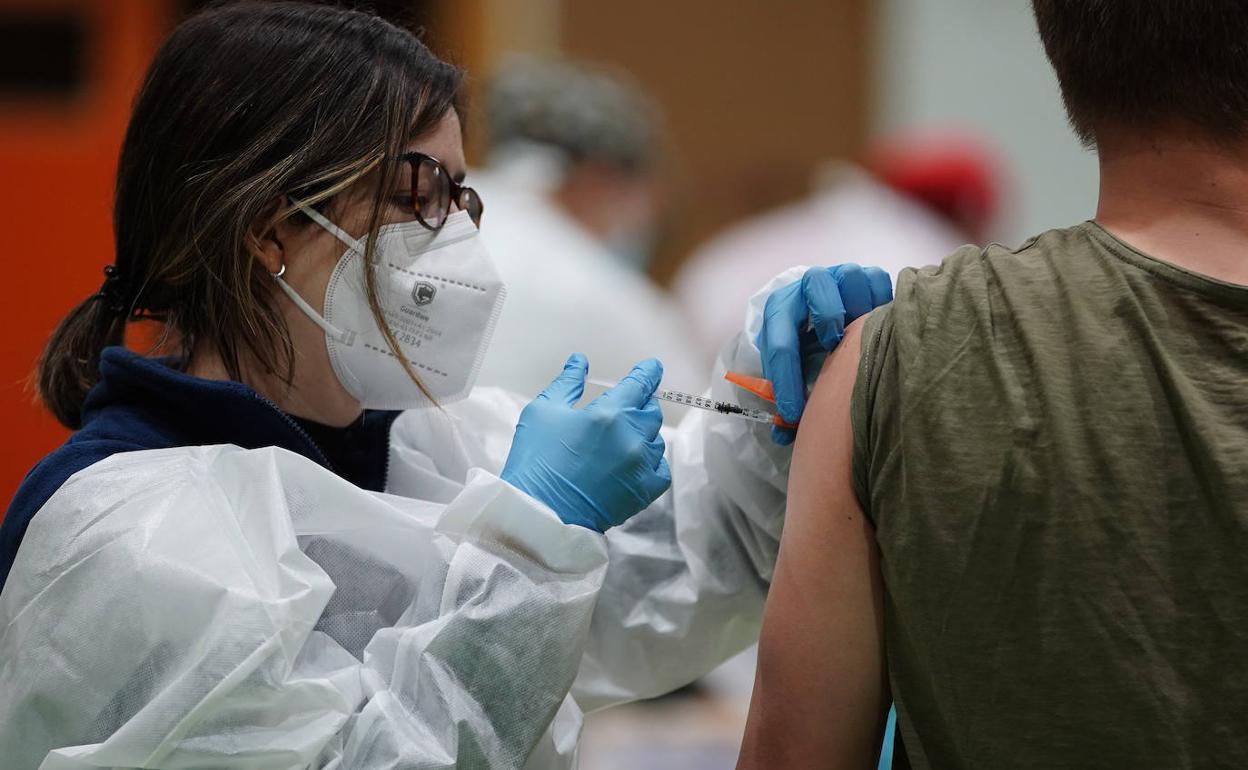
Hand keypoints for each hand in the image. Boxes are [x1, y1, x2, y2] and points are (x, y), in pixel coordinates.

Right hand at [501, 354, 671, 531]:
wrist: (540, 515)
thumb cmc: (536, 461)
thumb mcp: (543, 412)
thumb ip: (566, 383)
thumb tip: (579, 361)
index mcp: (608, 413)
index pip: (640, 384)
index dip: (648, 372)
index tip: (652, 367)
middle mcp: (632, 437)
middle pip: (651, 411)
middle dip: (641, 403)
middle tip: (625, 407)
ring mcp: (641, 466)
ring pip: (656, 440)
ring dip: (643, 434)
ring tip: (622, 439)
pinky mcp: (644, 491)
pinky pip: (660, 469)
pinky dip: (651, 461)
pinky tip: (634, 461)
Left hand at [756, 264, 891, 444]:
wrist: (821, 323)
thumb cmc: (803, 352)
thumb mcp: (791, 373)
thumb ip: (789, 401)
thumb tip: (784, 435)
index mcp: (780, 310)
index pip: (778, 337)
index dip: (786, 376)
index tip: (795, 410)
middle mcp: (809, 287)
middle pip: (816, 282)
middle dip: (826, 313)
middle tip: (834, 343)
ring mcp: (841, 278)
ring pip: (852, 276)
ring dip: (858, 304)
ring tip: (861, 335)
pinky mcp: (868, 279)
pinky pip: (879, 280)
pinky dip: (881, 300)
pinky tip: (881, 326)